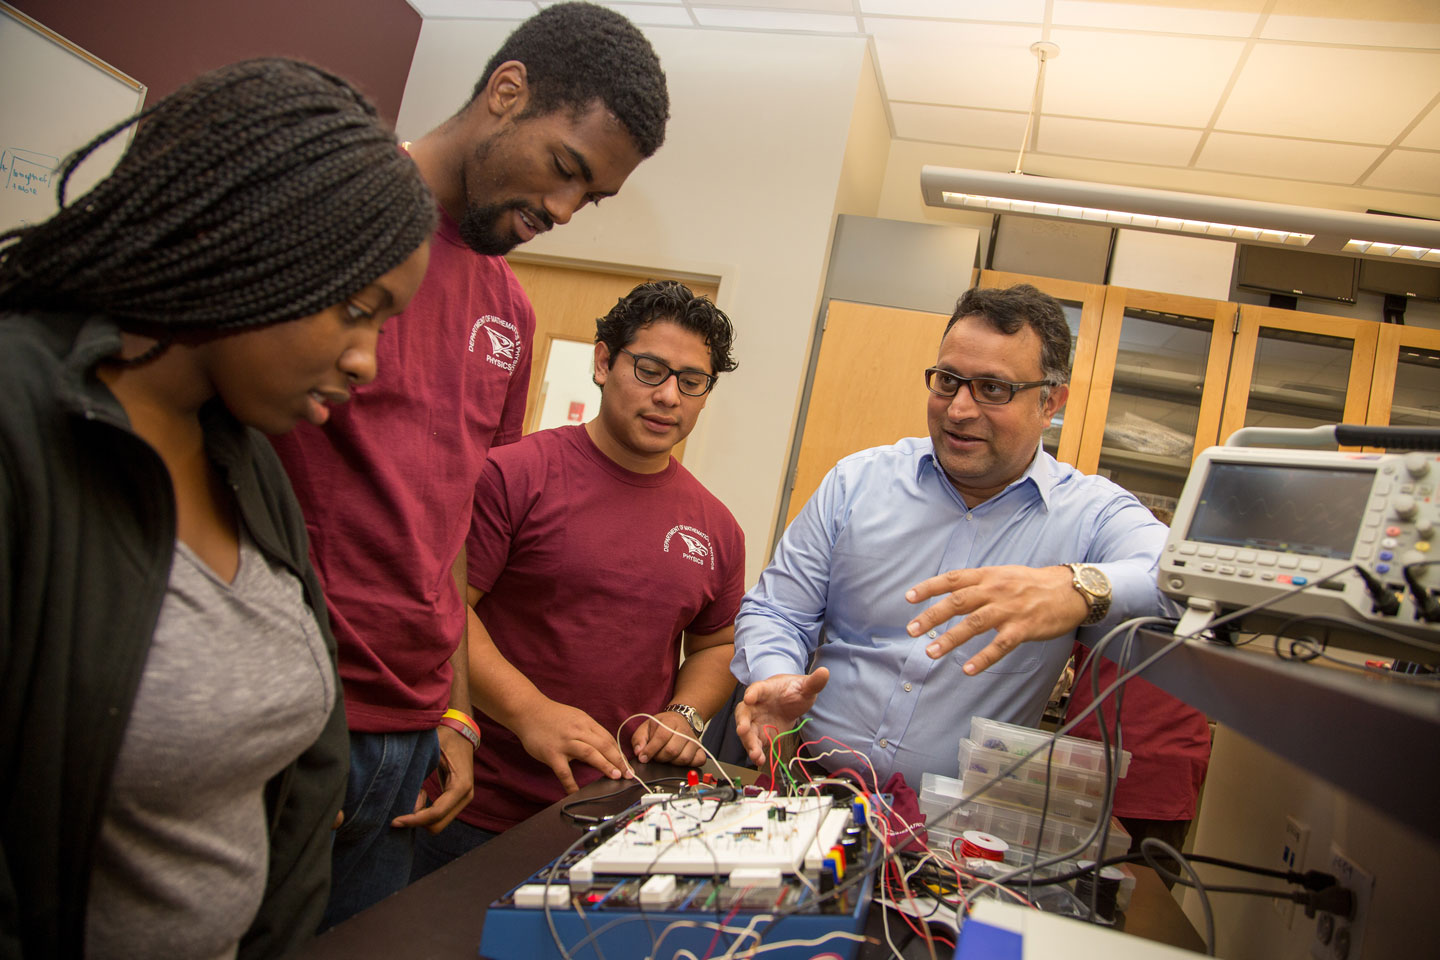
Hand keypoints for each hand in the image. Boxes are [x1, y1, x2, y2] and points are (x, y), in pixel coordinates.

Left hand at [391, 724, 474, 833]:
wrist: (461, 731)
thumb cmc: (444, 737)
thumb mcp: (430, 751)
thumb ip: (418, 772)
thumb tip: (405, 797)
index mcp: (461, 785)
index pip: (436, 813)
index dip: (414, 820)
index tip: (395, 820)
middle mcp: (466, 796)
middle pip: (437, 825)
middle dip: (416, 821)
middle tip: (402, 804)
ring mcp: (464, 799)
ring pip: (437, 823)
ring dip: (420, 816)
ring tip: (413, 793)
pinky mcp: (458, 799)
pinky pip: (439, 816)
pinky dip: (425, 812)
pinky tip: (420, 793)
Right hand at [512, 698, 630, 793]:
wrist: (528, 711)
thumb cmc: (552, 716)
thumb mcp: (575, 717)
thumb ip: (587, 730)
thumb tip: (603, 746)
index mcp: (585, 722)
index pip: (607, 738)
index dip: (619, 752)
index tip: (627, 763)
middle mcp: (578, 731)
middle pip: (604, 745)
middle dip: (619, 760)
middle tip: (628, 773)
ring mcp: (565, 742)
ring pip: (590, 754)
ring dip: (605, 765)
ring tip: (616, 776)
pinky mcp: (552, 753)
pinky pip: (564, 771)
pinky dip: (571, 783)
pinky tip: (577, 792)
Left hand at [632, 711, 703, 766]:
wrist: (679, 720)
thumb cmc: (661, 726)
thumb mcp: (646, 727)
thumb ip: (639, 739)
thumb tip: (639, 752)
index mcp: (670, 722)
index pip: (662, 737)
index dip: (651, 750)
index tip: (643, 758)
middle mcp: (684, 730)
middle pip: (672, 750)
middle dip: (660, 758)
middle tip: (656, 757)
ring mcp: (694, 740)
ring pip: (684, 758)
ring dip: (672, 762)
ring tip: (667, 758)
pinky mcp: (700, 748)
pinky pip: (699, 760)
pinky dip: (690, 764)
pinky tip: (679, 760)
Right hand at [734, 668, 829, 767]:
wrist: (790, 702)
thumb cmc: (793, 690)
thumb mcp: (805, 687)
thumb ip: (813, 682)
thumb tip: (825, 672)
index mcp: (764, 690)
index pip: (756, 689)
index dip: (752, 693)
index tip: (749, 698)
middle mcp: (755, 706)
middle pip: (744, 713)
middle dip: (742, 722)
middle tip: (743, 730)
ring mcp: (756, 722)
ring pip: (747, 732)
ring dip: (749, 743)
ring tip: (755, 754)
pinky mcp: (761, 735)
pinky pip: (755, 744)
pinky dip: (756, 752)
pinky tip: (760, 760)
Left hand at [904, 564, 1086, 674]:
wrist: (1070, 590)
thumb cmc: (1033, 584)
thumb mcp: (1003, 575)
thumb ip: (979, 583)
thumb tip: (951, 592)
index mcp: (988, 576)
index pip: (952, 579)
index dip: (929, 587)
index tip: (908, 598)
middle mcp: (995, 590)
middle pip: (957, 602)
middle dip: (931, 615)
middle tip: (911, 630)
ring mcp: (1009, 610)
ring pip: (974, 624)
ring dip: (950, 639)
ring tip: (931, 652)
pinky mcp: (1023, 628)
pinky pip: (1000, 645)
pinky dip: (983, 658)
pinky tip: (967, 669)